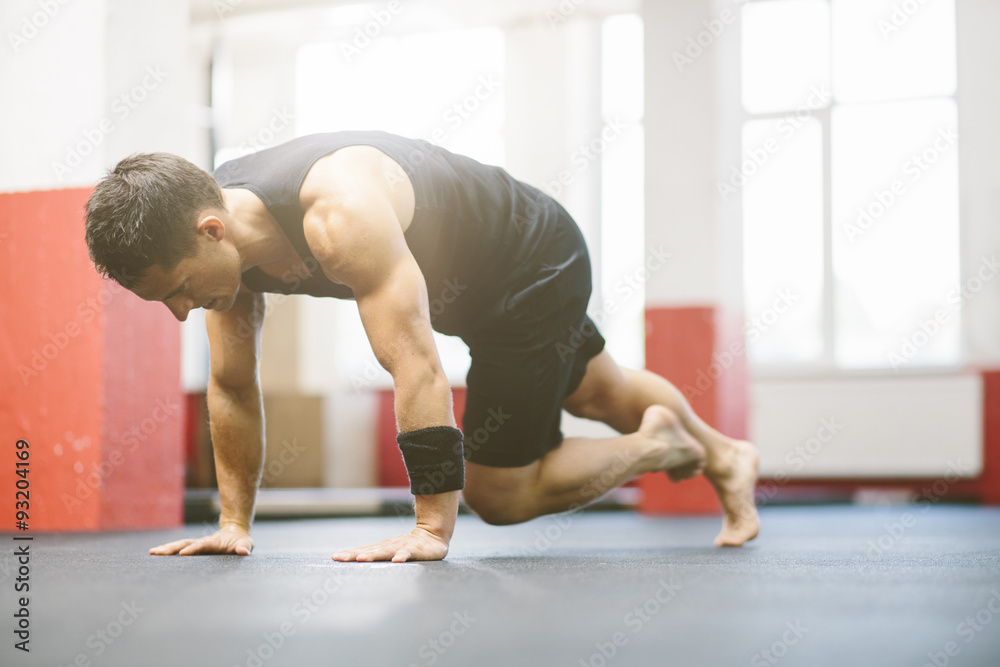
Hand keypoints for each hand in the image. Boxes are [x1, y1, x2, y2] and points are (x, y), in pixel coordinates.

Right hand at [149, 524, 253, 555]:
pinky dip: (168, 551)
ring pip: (179, 545)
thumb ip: (244, 547)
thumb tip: (243, 552)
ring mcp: (196, 545)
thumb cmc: (241, 541)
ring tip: (152, 552)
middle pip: (184, 544)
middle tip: (157, 552)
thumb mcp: (246, 544)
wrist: (235, 533)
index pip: (201, 545)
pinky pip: (179, 549)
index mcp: (213, 543)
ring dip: (166, 548)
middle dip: (171, 548)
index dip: (193, 549)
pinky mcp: (194, 548)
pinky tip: (156, 554)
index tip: (182, 553)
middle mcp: (202, 543)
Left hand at [332, 526, 448, 562]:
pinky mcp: (416, 550)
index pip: (363, 550)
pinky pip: (409, 553)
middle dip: (355, 555)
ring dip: (374, 555)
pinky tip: (397, 561)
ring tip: (362, 559)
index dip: (349, 554)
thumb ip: (377, 555)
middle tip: (341, 558)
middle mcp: (389, 546)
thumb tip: (356, 560)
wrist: (433, 535)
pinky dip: (403, 556)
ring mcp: (402, 547)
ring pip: (386, 551)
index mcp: (382, 547)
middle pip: (370, 550)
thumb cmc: (408, 547)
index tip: (335, 557)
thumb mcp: (391, 551)